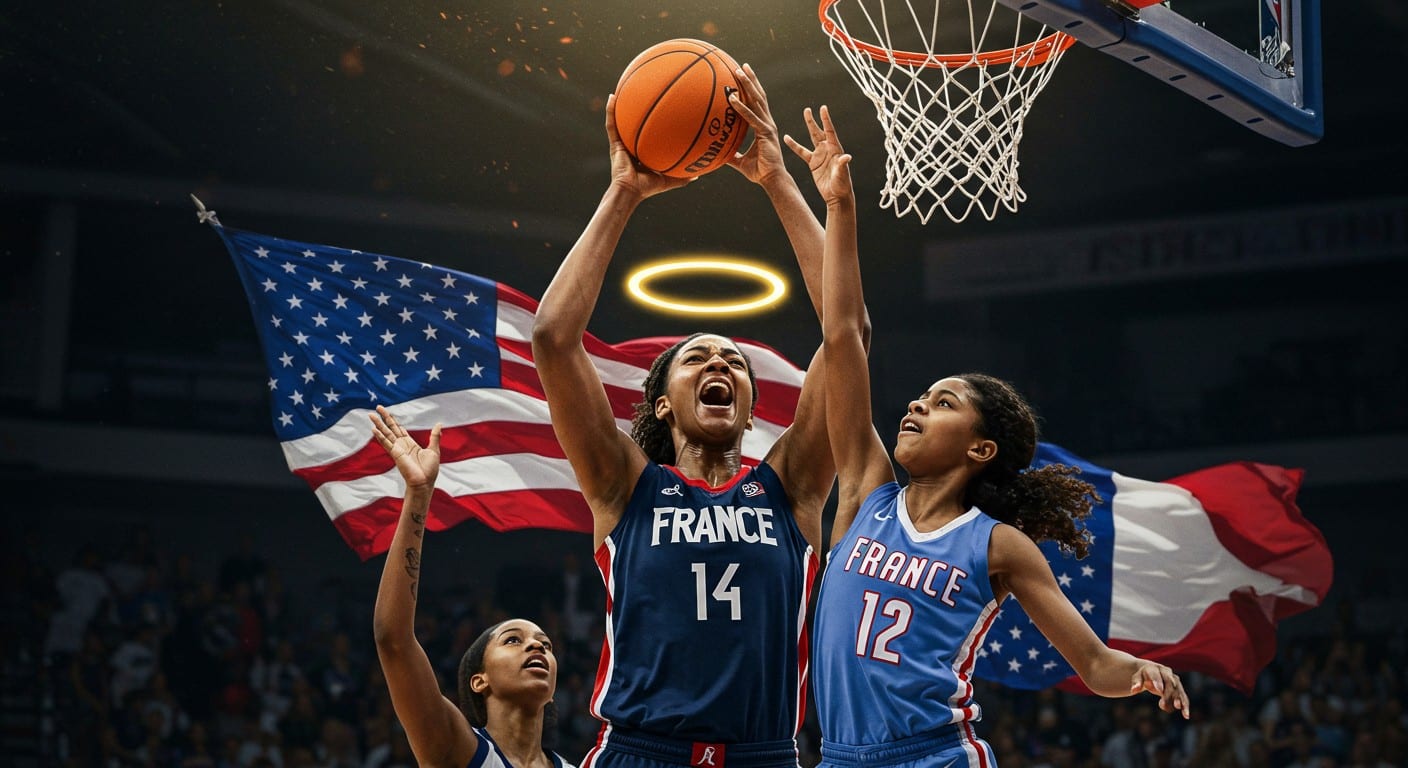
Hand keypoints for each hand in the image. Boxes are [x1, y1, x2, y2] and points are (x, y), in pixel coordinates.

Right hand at [369, 406, 441, 491]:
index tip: (386, 412)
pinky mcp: (395, 454)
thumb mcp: (434, 450)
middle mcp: (401, 445)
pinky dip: (380, 436)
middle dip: (384, 417)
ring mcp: (397, 449)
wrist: (424, 483)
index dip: (393, 420)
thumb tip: (439, 424)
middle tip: (377, 407)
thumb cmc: (429, 470)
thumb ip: (435, 436)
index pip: (399, 429)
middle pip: (390, 428)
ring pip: (386, 433)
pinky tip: (373, 429)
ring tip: (370, 415)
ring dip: (378, 424)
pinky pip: (386, 443)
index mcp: (409, 444)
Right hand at [605, 93, 694, 199]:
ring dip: (621, 104)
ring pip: (621, 120)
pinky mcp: (614, 143)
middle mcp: (631, 146)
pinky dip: (610, 110)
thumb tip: (699, 173)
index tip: (661, 109)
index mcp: (642, 152)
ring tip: (623, 87)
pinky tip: (612, 97)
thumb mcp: (669, 180)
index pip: (648, 134)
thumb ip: (683, 177)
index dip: (652, 123)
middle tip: (643, 93)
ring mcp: (622, 143)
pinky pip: (612, 124)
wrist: (630, 192)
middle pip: (634, 124)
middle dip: (637, 109)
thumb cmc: (647, 188)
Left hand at [725, 63, 787, 187]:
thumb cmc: (759, 171)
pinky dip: (741, 107)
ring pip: (757, 101)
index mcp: (762, 126)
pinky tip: (731, 99)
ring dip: (747, 85)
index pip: (756, 102)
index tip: (743, 75)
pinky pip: (751, 117)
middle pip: (759, 95)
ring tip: (738, 71)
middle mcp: (767, 122)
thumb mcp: (740, 162)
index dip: (751, 88)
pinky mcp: (766, 133)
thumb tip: (718, 155)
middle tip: (742, 65)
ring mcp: (768, 126)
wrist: (771, 179)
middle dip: (751, 80)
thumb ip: (731, 155)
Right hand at [783, 105, 852, 205]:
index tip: (823, 108)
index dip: (826, 120)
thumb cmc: (842, 185)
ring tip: (804, 114)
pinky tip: (786, 138)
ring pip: (812, 137)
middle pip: (820, 131)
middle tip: (808, 110)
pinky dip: (794, 145)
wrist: (836, 196)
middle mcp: (827, 149)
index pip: (830, 131)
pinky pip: (801, 152)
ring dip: (808, 126)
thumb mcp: (842, 175)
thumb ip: (842, 165)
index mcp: (835, 149)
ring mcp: (820, 155)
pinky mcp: (813, 162)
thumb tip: (847, 157)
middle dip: (814, 120)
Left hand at [1130, 661, 1189, 718]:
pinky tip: (1186, 715)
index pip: (1156, 675)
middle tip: (1162, 705)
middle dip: (1167, 694)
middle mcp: (1166, 672)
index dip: (1158, 682)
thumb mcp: (1137, 678)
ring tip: (1178, 708)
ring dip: (1179, 699)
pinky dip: (1185, 705)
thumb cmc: (1143, 676)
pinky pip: (1183, 697)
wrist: (1152, 672)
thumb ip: (1136, 683)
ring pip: (1178, 690)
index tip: (1159, 690)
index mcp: (1154, 668)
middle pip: (1169, 683)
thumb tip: (1134, 690)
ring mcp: (1174, 680)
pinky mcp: (1179, 688)